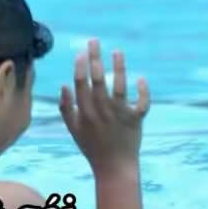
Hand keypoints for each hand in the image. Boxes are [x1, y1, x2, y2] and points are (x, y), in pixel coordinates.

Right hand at [59, 39, 149, 174]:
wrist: (114, 167)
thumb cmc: (91, 146)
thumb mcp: (73, 129)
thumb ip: (66, 107)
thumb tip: (64, 84)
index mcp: (85, 112)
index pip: (81, 84)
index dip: (80, 67)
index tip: (81, 52)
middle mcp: (102, 111)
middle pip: (97, 80)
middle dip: (95, 58)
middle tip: (93, 41)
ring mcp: (119, 115)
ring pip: (119, 87)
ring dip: (118, 68)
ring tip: (117, 52)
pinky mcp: (135, 120)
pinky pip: (141, 103)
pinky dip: (143, 91)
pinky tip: (140, 78)